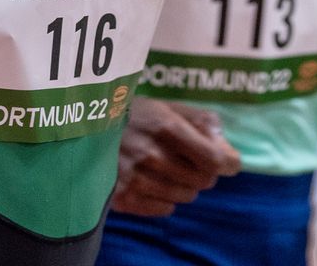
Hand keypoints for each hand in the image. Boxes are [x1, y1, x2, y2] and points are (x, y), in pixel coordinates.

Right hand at [109, 97, 242, 216]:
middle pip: (202, 181)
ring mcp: (135, 179)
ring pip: (185, 197)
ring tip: (169, 170)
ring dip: (184, 186)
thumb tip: (229, 154)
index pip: (213, 159)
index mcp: (166, 127)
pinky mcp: (122, 197)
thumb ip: (203, 124)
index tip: (227, 162)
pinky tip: (155, 183)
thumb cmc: (136, 115)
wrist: (87, 129)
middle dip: (203, 172)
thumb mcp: (169, 107)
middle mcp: (151, 155)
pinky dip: (166, 200)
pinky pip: (164, 209)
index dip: (227, 163)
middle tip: (189, 161)